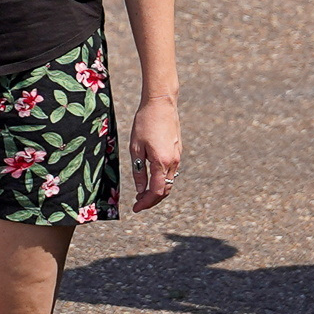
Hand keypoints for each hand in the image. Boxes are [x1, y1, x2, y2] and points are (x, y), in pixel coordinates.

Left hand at [127, 95, 180, 211]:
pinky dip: (162, 181)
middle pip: (165, 190)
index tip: (135, 208)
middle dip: (152, 200)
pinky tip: (151, 180)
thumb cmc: (144, 123)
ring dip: (157, 191)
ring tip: (142, 194)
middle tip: (138, 204)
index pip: (156, 192)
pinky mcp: (177, 151)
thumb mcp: (135, 148)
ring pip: (169, 182)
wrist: (161, 104)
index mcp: (161, 162)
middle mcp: (173, 162)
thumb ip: (138, 171)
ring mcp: (177, 157)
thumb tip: (140, 190)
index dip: (146, 203)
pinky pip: (170, 172)